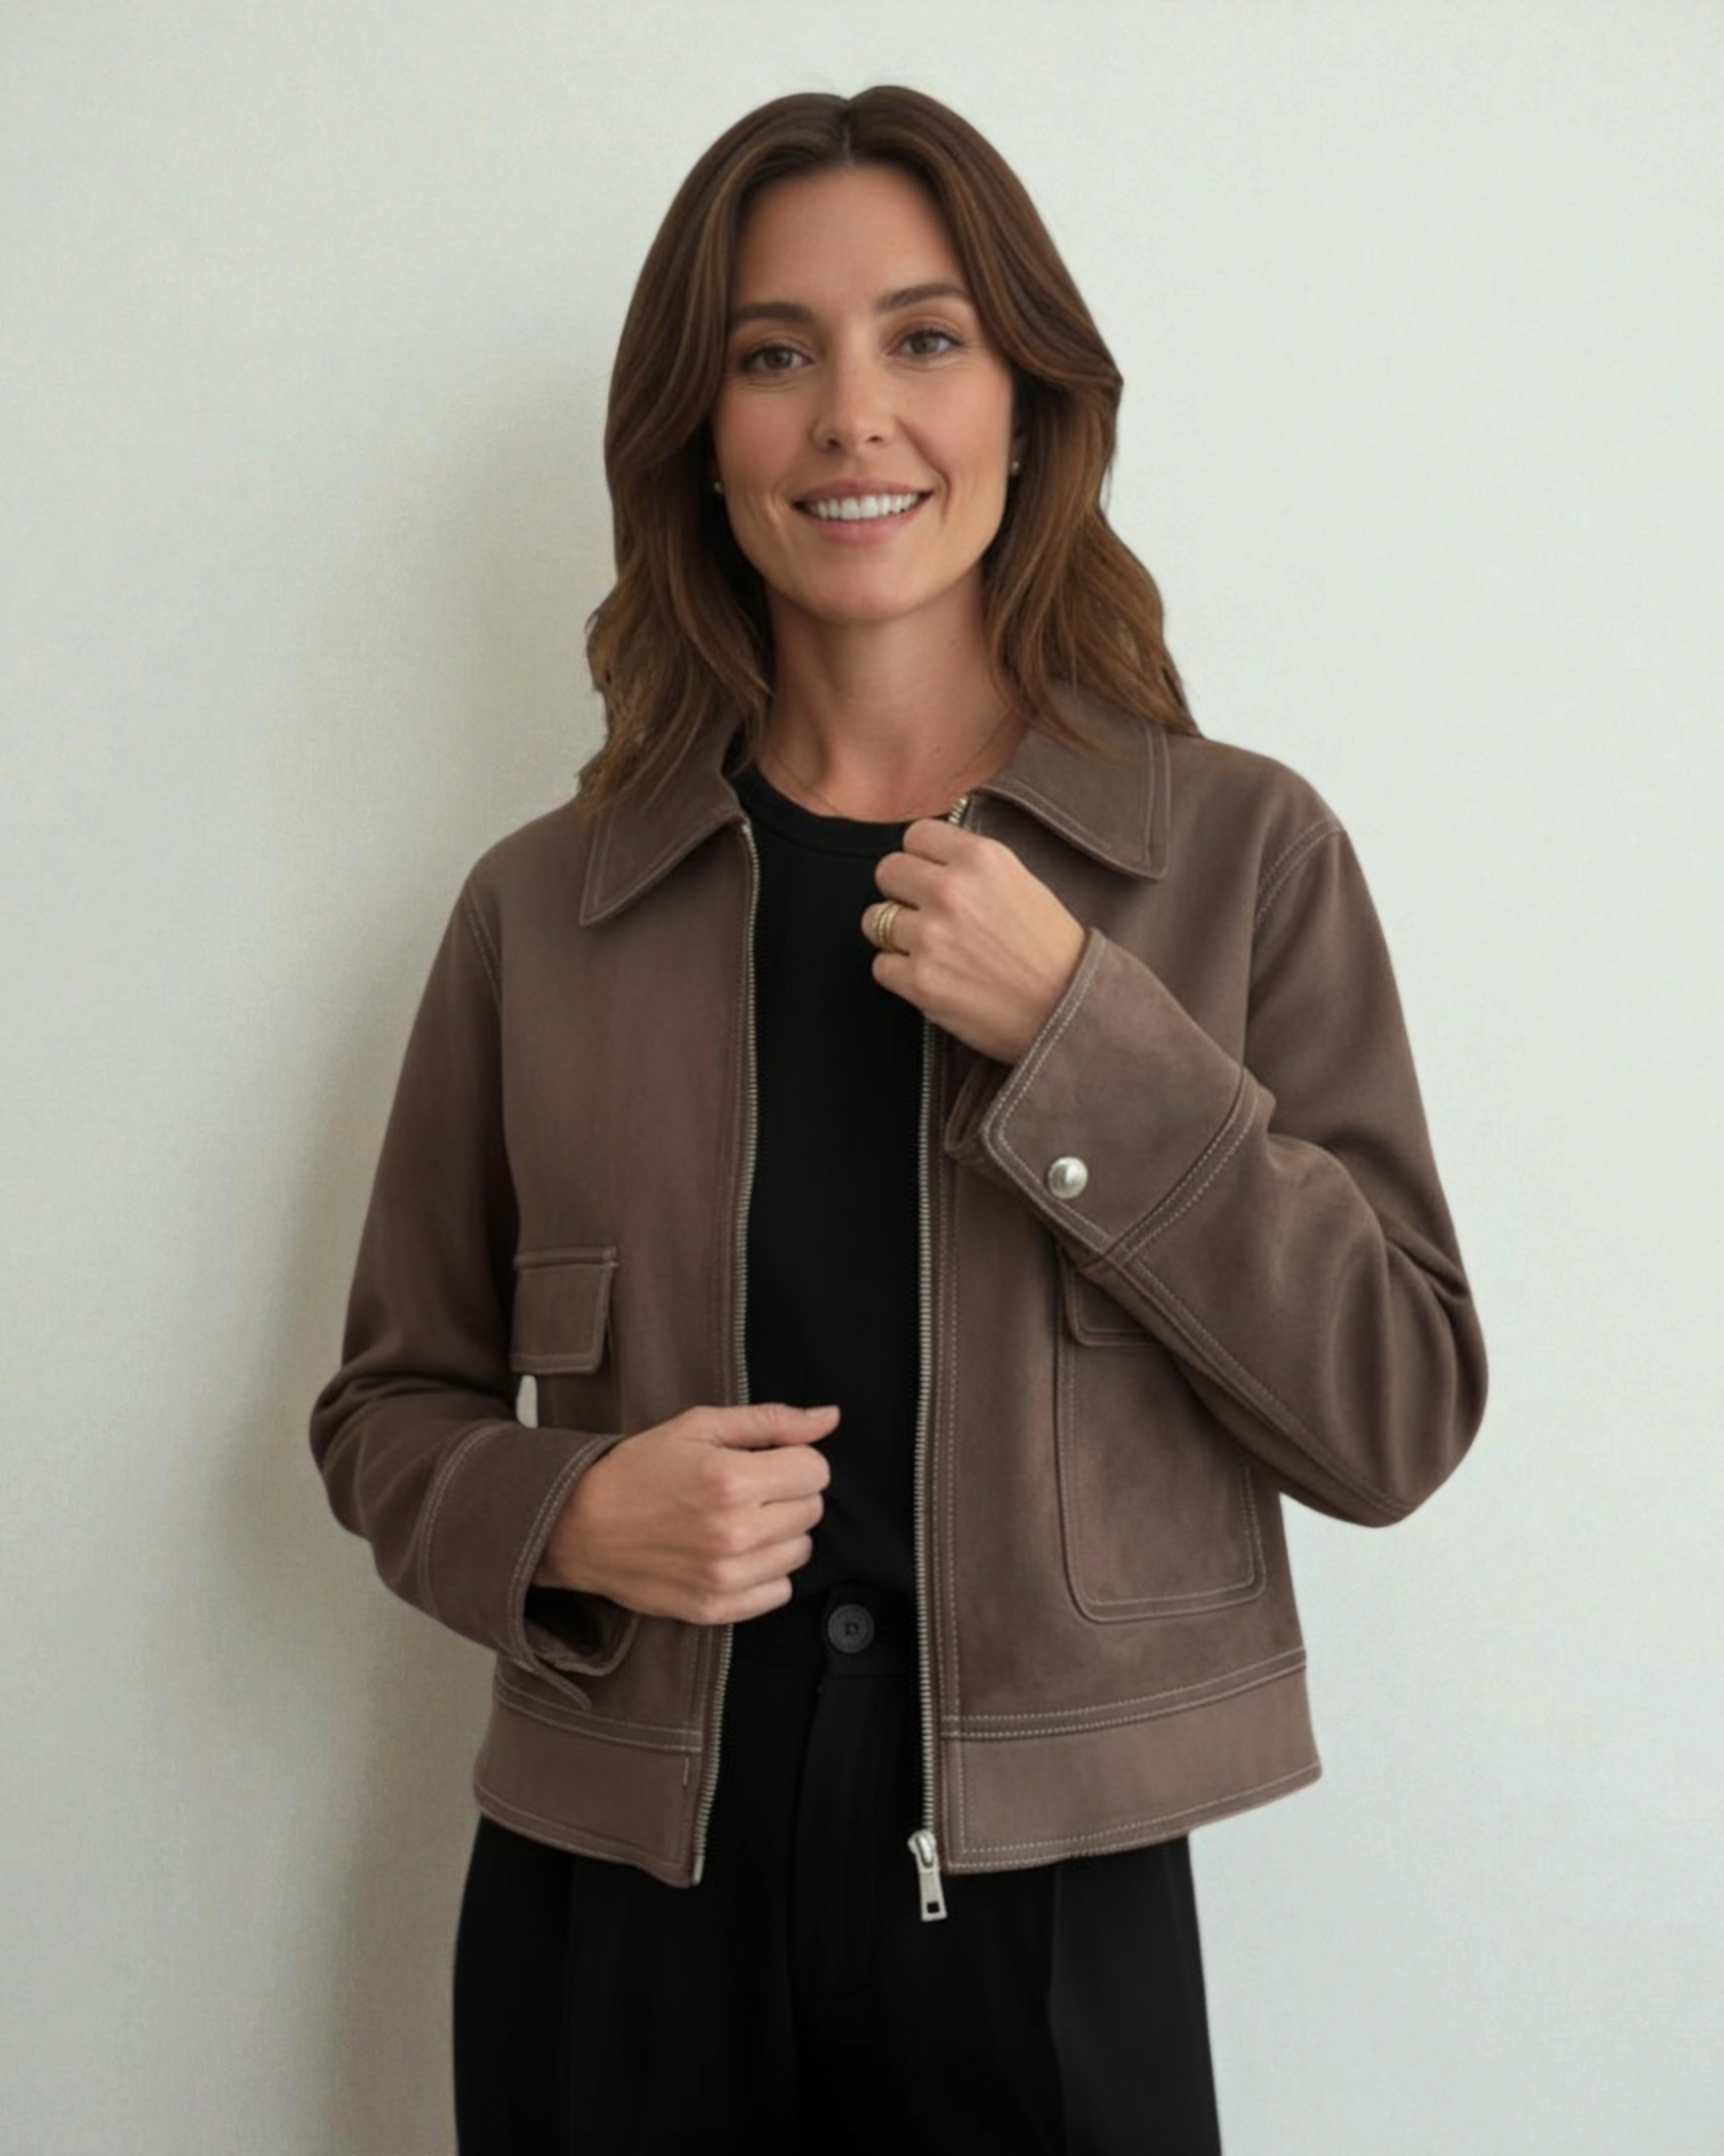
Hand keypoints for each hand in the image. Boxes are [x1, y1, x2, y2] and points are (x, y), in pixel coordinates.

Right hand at [535, 1402, 836, 1623]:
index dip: (795, 1459)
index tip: (766, 1460)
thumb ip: (771, 1420)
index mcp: (732, 1480)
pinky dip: (766, 1572)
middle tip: (747, 1488)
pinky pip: (779, 1592)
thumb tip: (829, 1418)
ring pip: (800, 1552)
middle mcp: (734, 1532)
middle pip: (812, 1510)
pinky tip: (734, 1553)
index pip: (816, 1471)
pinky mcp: (716, 1608)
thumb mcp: (700, 1426)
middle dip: (788, 1493)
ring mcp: (726, 1576)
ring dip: (779, 1534)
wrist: (579, 1526)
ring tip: (738, 1520)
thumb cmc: (639, 1469)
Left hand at [866, 820, 1085, 1062]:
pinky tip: (931, 976)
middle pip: (888, 872)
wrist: (1069, 1010)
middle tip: (923, 913)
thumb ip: (974, 867)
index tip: (929, 874)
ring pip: (875, 920)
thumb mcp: (1022, 882)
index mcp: (981, 859)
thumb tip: (932, 859)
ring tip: (928, 948)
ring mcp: (932, 937)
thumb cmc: (1053, 951)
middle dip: (900, 892)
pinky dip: (899, 973)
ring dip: (894, 934)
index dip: (921, 858)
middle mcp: (952, 891)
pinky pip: (881, 966)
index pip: (917, 836)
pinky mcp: (920, 981)